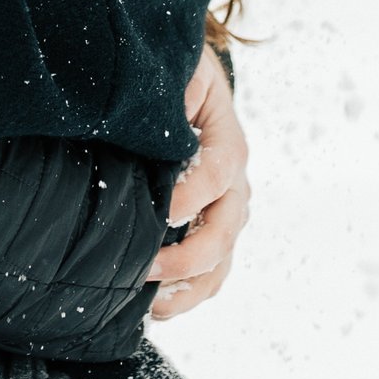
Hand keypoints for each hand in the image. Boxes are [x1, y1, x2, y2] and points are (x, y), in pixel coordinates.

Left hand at [147, 47, 249, 318]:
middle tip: (145, 266)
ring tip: (153, 304)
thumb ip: (174, 88)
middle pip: (225, 229)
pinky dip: (188, 294)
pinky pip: (210, 273)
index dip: (194, 195)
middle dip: (187, 257)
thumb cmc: (177, 77)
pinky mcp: (210, 230)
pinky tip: (157, 307)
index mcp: (227, 142)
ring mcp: (225, 212)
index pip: (219, 171)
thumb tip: (162, 104)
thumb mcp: (179, 71)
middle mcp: (234, 184)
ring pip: (220, 260)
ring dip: (189, 286)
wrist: (186, 85)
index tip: (164, 213)